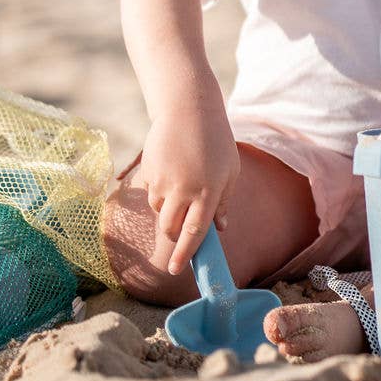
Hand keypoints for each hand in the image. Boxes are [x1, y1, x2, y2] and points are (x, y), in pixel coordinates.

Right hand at [139, 106, 241, 275]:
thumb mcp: (231, 171)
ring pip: (159, 210)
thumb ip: (223, 202)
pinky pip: (152, 192)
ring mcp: (163, 181)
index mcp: (208, 191)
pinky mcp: (149, 171)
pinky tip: (172, 168)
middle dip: (174, 234)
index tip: (177, 270)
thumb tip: (220, 229)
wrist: (187, 109)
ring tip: (183, 182)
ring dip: (168, 208)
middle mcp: (184, 189)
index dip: (185, 254)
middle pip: (171, 227)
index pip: (195, 233)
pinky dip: (160, 190)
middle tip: (181, 227)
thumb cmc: (216, 141)